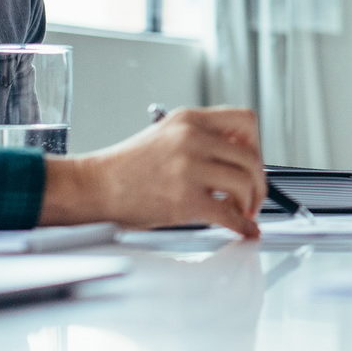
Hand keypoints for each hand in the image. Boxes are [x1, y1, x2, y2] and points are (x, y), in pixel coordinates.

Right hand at [39, 106, 265, 235]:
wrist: (93, 187)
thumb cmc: (125, 167)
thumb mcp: (165, 135)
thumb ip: (200, 139)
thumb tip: (237, 158)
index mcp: (189, 120)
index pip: (245, 121)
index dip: (256, 144)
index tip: (252, 162)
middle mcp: (192, 138)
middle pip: (250, 156)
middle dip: (258, 182)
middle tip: (254, 197)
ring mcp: (189, 168)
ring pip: (244, 183)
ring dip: (250, 203)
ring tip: (242, 212)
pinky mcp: (185, 199)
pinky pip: (229, 214)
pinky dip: (241, 226)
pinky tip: (241, 230)